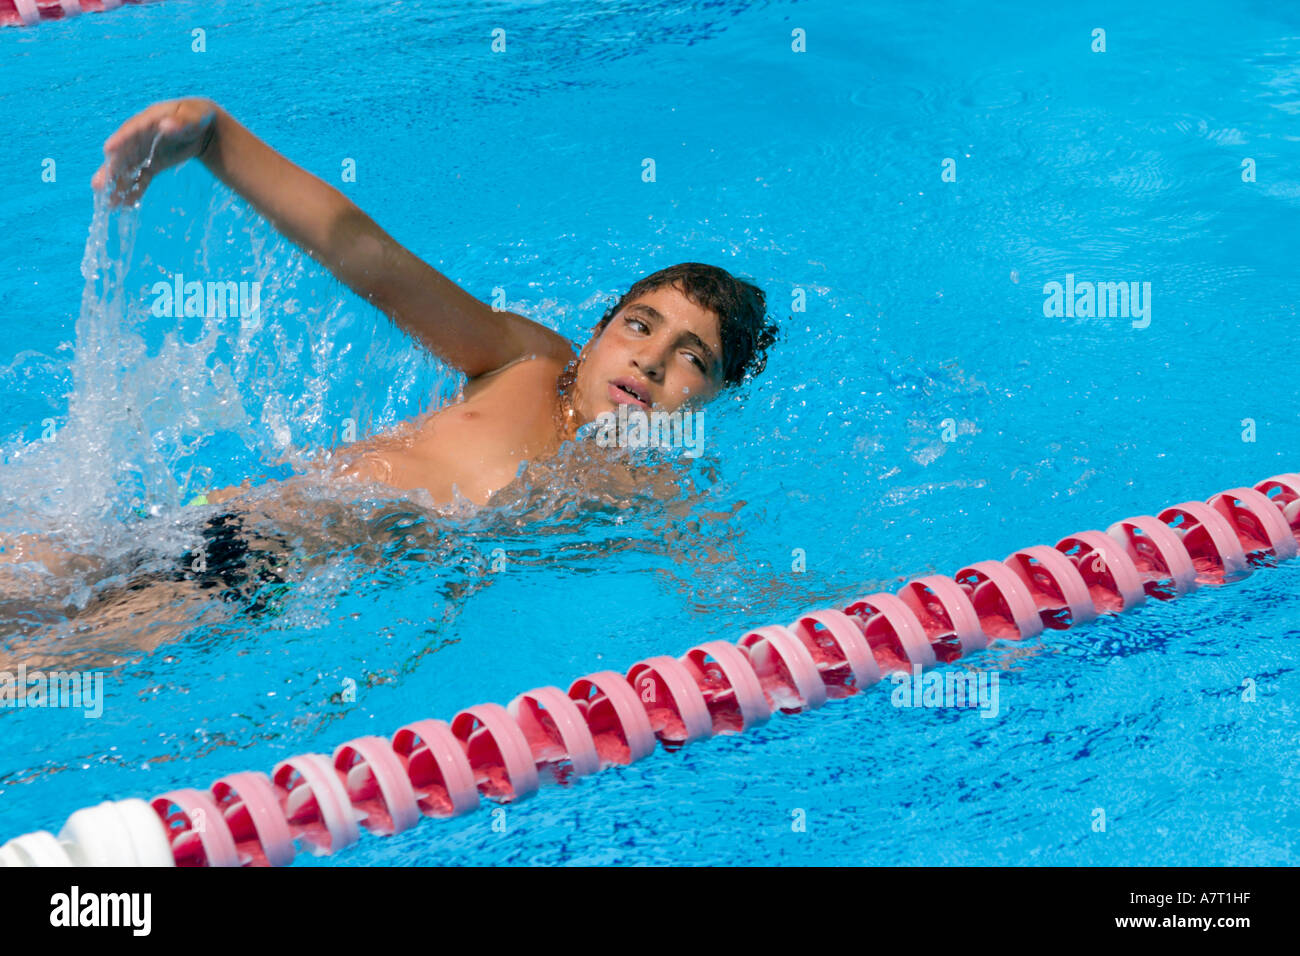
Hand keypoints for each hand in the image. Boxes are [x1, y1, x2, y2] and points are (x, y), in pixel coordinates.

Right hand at [91, 98, 217, 205]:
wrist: (200, 127)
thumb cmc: (195, 117)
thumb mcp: (193, 117)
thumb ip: (181, 122)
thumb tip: (166, 125)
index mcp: (147, 121)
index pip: (131, 131)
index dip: (120, 140)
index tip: (108, 150)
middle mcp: (139, 138)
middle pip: (122, 154)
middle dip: (111, 169)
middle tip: (98, 185)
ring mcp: (143, 153)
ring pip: (127, 170)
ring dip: (118, 185)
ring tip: (109, 203)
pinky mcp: (151, 165)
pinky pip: (140, 179)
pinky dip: (134, 191)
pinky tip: (125, 205)